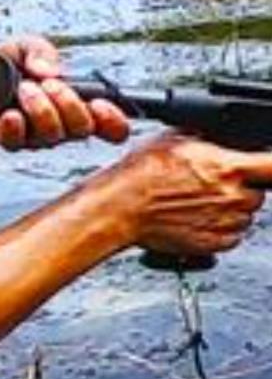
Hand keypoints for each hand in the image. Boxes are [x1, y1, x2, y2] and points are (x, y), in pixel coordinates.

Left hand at [0, 36, 130, 150]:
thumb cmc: (2, 66)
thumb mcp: (25, 46)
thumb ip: (43, 51)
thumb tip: (52, 72)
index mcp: (73, 104)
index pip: (110, 127)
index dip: (114, 122)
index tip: (99, 104)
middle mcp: (60, 125)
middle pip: (83, 130)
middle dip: (69, 103)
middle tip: (48, 84)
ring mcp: (35, 137)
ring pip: (53, 135)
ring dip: (41, 108)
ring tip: (23, 89)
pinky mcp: (10, 141)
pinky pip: (20, 142)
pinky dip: (16, 125)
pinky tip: (8, 112)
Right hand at [106, 132, 268, 257]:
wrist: (122, 207)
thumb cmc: (141, 174)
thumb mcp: (176, 138)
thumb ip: (208, 139)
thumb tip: (219, 133)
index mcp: (227, 168)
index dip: (269, 165)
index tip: (265, 165)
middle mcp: (232, 197)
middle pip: (258, 192)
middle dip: (241, 187)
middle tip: (213, 183)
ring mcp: (225, 223)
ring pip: (245, 216)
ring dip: (230, 209)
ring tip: (200, 202)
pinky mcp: (214, 244)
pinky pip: (231, 237)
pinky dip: (220, 229)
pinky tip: (197, 218)